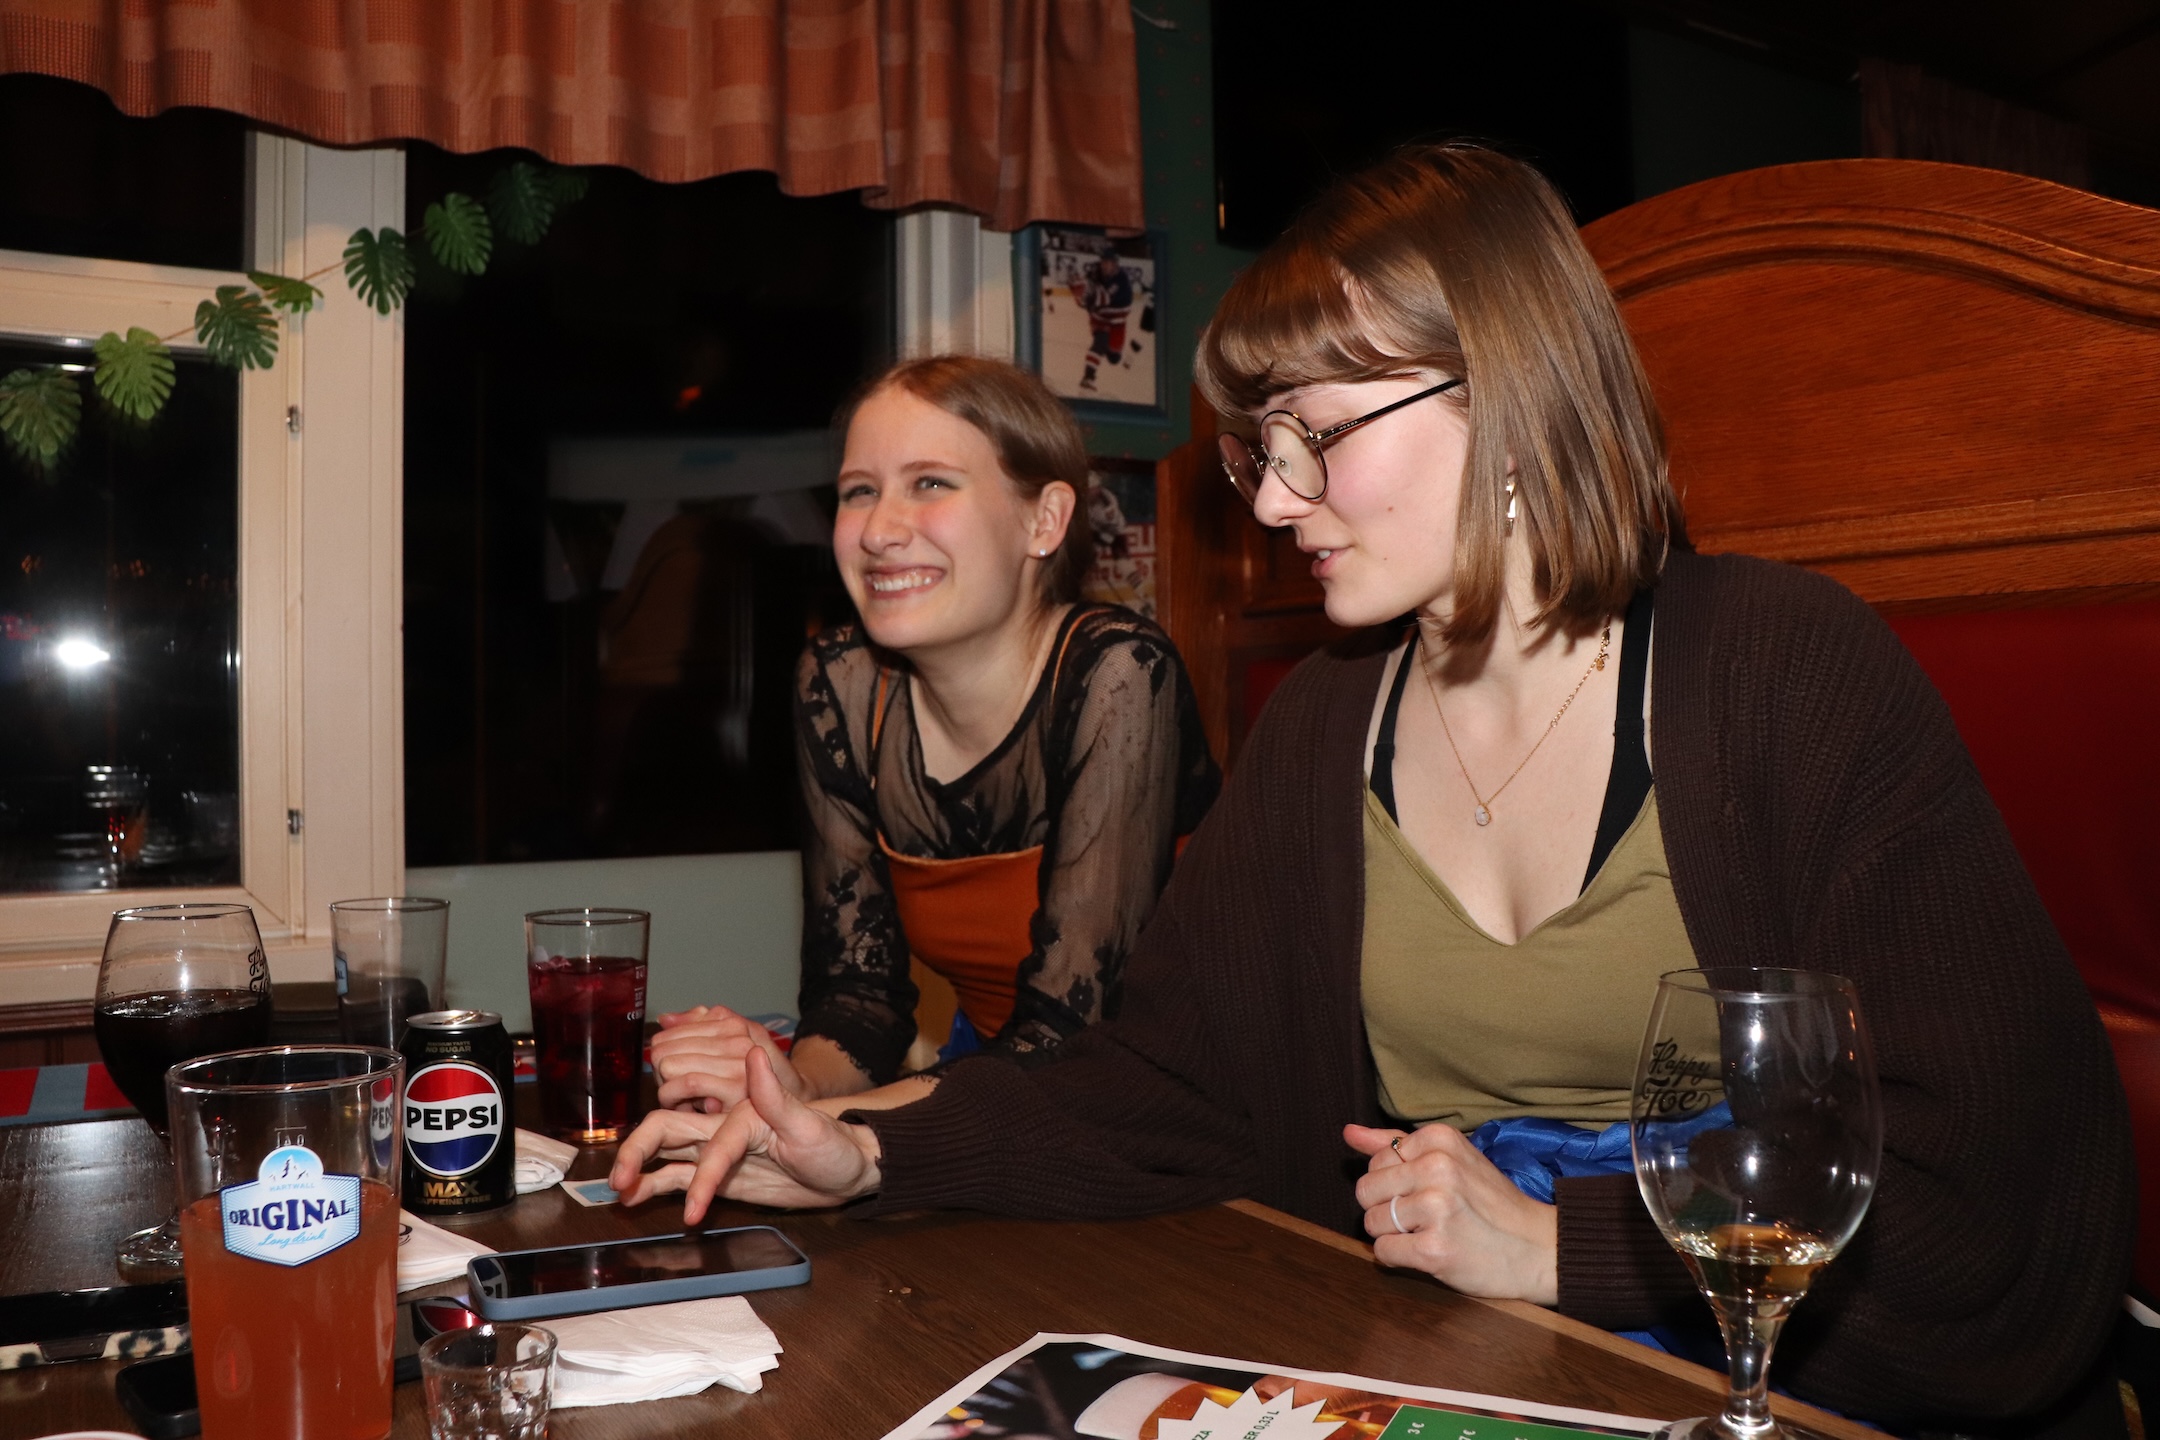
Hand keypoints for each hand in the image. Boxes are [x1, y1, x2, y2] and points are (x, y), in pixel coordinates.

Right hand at [611, 1047, 882, 1222]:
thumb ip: (776, 1096)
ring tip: (617, 1189)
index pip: (711, 1139)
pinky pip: (678, 1174)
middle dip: (638, 1151)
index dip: (702, 1173)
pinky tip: (634, 1196)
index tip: (696, 1208)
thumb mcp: (811, 1125)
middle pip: (667, 1128)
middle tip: (618, 1180)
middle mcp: (722, 1125)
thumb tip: (753, 1054)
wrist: (846, 1169)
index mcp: (743, 1111)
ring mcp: (717, 1149)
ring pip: (665, 1150)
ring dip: (638, 1165)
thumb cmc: (834, 1145)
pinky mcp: (718, 1173)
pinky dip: (654, 1184)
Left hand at [649, 1004, 803, 1112]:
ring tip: (684, 1100)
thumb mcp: (734, 1046)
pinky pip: (686, 1083)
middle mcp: (735, 1038)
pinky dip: (676, 1099)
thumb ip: (700, 1026)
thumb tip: (666, 1019)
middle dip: (664, 1073)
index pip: (670, 1031)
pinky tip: (686, 1107)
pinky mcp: (736, 1087)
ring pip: (670, 1065)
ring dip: (668, 1089)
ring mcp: (737, 1061)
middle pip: (664, 1049)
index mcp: (732, 1025)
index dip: (666, 1056)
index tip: (676, 1072)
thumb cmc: (761, 1079)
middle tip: (680, 1090)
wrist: (795, 1105)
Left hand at [1343, 1122, 1558, 1304]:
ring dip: (1393, 1235)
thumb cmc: (1491, 1203)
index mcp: (1439, 1140)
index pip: (1377, 1160)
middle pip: (1366, 1190)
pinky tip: (1428, 1253)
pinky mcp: (1434, 1249)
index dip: (1396, 1182)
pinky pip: (1383, 1252)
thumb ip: (1397, 1144)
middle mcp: (1436, 1168)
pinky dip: (1398, 1258)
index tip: (1428, 1192)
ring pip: (1371, 1222)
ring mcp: (1436, 1209)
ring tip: (1429, 1234)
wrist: (1539, 1247)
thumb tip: (1349, 1133)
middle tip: (1424, 1218)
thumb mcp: (1452, 1159)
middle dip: (1387, 1209)